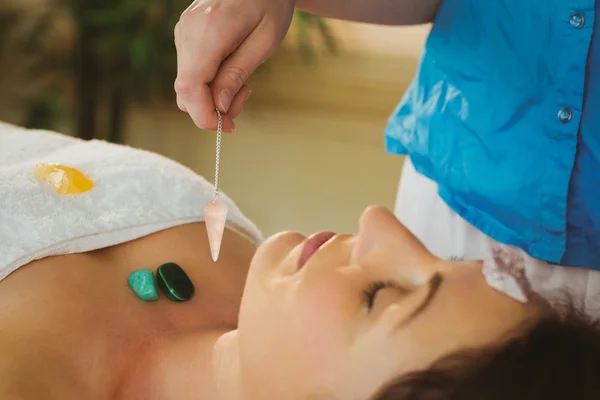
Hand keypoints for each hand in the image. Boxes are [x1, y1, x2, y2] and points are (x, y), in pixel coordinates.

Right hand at [175, 0, 294, 131]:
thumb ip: (238, 74)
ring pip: (187, 83)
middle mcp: (188, 32)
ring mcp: (183, 32)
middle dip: (212, 109)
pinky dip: (209, 82)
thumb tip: (219, 106)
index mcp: (208, 32)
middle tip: (242, 105)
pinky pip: (190, 70)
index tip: (226, 127)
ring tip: (244, 85)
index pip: (190, 87)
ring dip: (213, 96)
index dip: (203, 115)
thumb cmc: (270, 3)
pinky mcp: (186, 34)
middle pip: (185, 90)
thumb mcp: (265, 41)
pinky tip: (232, 72)